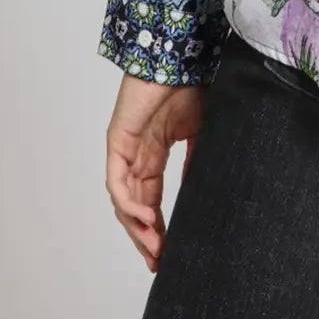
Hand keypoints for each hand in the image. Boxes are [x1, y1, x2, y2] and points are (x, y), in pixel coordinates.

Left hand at [105, 75, 202, 271]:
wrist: (180, 56)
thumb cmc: (191, 85)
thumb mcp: (200, 133)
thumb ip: (195, 161)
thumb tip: (199, 193)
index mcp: (154, 154)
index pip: (151, 200)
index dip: (158, 229)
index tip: (168, 254)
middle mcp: (136, 155)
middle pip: (134, 208)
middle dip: (145, 238)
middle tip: (159, 263)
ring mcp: (125, 149)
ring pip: (124, 200)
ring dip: (137, 227)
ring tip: (155, 249)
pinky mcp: (118, 140)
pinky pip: (118, 181)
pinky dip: (130, 203)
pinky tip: (145, 219)